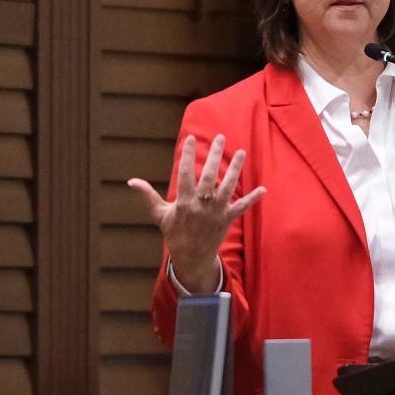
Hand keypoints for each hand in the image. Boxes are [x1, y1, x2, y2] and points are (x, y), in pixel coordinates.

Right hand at [128, 133, 265, 292]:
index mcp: (183, 202)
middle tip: (220, 137)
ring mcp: (215, 213)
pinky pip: (241, 208)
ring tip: (241, 152)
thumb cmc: (174, 233)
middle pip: (208, 177)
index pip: (185, 174)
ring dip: (235, 170)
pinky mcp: (227, 220)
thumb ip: (148, 196)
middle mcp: (200, 206)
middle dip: (214, 156)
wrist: (191, 257)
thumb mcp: (160, 215)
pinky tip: (263, 188)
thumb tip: (131, 181)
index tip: (190, 138)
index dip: (187, 156)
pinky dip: (253, 199)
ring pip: (228, 188)